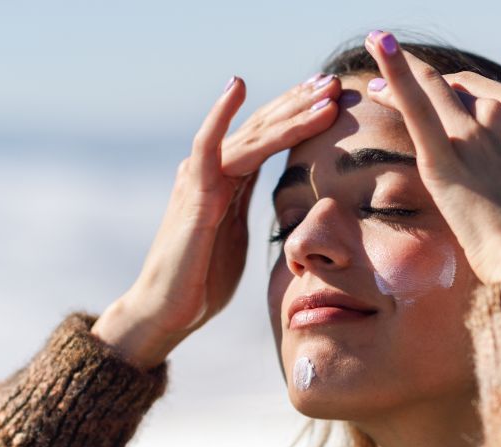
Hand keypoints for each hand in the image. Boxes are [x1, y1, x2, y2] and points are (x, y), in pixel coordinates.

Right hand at [93, 73, 341, 368]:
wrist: (167, 311)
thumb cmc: (202, 281)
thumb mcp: (237, 237)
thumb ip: (250, 211)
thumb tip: (281, 207)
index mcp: (228, 180)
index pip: (269, 138)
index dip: (299, 116)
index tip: (332, 98)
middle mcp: (213, 170)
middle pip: (263, 127)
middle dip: (300, 103)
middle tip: (334, 81)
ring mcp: (201, 178)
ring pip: (250, 135)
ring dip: (288, 112)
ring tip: (321, 91)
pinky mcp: (193, 194)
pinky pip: (208, 146)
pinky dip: (221, 115)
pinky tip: (237, 86)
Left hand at [362, 31, 500, 282]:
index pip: (485, 92)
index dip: (460, 91)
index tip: (441, 95)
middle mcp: (500, 114)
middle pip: (454, 90)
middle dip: (426, 84)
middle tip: (389, 84)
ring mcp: (471, 135)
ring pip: (430, 89)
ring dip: (399, 72)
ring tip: (374, 63)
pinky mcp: (442, 159)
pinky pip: (415, 105)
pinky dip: (396, 71)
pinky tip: (379, 43)